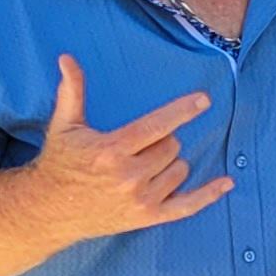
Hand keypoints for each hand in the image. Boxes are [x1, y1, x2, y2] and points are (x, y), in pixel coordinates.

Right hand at [26, 55, 232, 245]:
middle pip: (171, 146)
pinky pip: (188, 206)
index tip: (204, 99)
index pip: (157, 125)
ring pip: (181, 169)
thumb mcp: (64, 125)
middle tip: (136, 147)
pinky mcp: (148, 217)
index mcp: (112, 150)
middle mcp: (129, 177)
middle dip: (161, 141)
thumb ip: (72, 91)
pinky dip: (209, 194)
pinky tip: (227, 182)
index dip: (182, 110)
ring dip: (170, 163)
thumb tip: (67, 58)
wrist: (48, 210)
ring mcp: (141, 200)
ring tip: (141, 166)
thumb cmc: (60, 163)